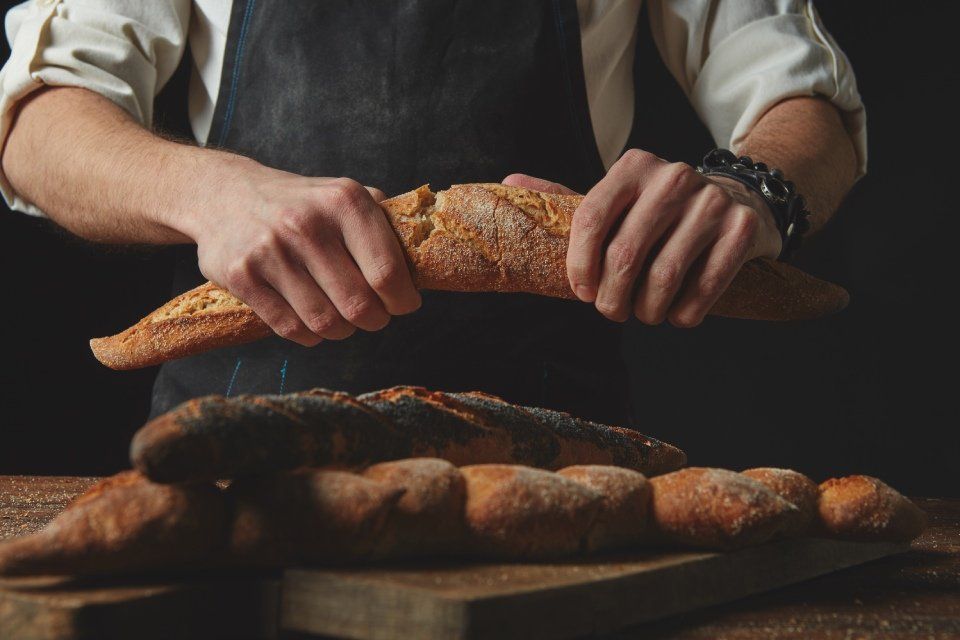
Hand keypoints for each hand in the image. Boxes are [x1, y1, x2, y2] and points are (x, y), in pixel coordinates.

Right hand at [183, 160, 420, 345]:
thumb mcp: (343, 195)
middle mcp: (306, 224)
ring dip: (341, 331)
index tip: (403, 304)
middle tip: (373, 316)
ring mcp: (270, 251)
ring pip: (325, 323)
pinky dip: (308, 335)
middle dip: (374, 320)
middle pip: (359, 306)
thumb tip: (424, 261)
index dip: (403, 301)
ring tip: (343, 319)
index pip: (388, 273)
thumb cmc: (300, 203)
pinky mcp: (241, 276)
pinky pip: (290, 328)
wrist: (223, 195)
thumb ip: (383, 222)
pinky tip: (312, 321)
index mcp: (344, 201)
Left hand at [504, 149, 781, 327]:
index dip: (580, 265)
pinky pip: (705, 286)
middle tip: (613, 312)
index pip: (591, 218)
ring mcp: (711, 201)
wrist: (738, 199)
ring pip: (664, 276)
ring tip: (645, 314)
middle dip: (613, 298)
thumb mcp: (617, 199)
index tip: (582, 292)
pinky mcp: (741, 229)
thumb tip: (509, 181)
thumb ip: (567, 198)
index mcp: (633, 167)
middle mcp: (673, 177)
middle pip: (625, 254)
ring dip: (648, 311)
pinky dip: (685, 313)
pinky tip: (678, 315)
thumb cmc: (659, 211)